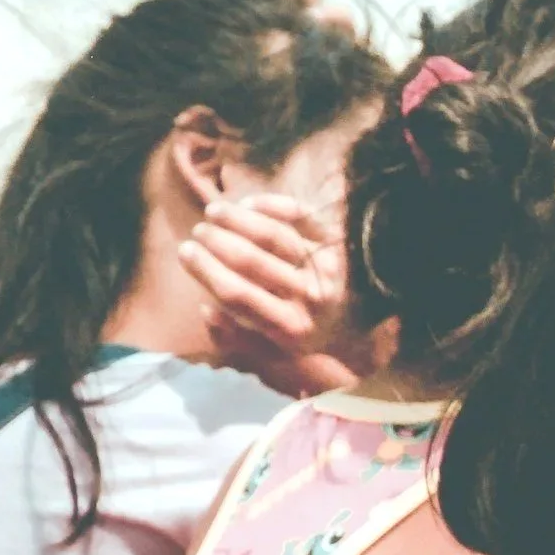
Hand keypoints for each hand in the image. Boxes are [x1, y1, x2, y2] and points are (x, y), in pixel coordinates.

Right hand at [183, 194, 369, 396]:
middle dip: (216, 242)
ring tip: (214, 211)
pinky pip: (301, 216)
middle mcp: (308, 298)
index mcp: (289, 328)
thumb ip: (237, 340)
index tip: (185, 252)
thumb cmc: (311, 335)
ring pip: (273, 235)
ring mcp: (326, 267)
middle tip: (199, 230)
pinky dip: (273, 205)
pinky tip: (249, 203)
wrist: (370, 324)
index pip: (236, 294)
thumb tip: (205, 310)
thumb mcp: (276, 351)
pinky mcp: (339, 243)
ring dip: (237, 219)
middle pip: (251, 262)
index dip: (205, 270)